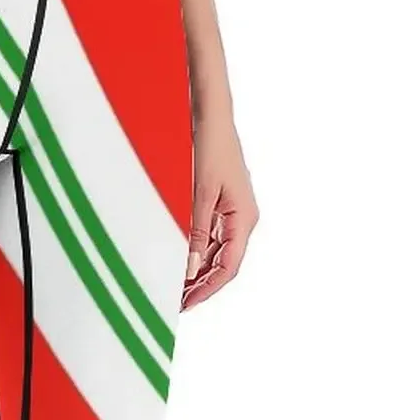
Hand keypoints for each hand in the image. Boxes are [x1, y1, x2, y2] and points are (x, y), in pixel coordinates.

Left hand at [182, 121, 257, 311]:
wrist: (211, 116)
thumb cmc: (210, 147)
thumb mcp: (198, 194)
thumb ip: (195, 233)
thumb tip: (190, 269)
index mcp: (244, 219)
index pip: (228, 268)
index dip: (207, 290)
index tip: (187, 304)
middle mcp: (242, 219)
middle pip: (223, 264)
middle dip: (201, 285)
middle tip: (176, 302)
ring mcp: (232, 213)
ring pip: (216, 253)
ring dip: (197, 271)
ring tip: (174, 286)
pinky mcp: (221, 205)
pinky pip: (210, 238)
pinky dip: (196, 253)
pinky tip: (180, 261)